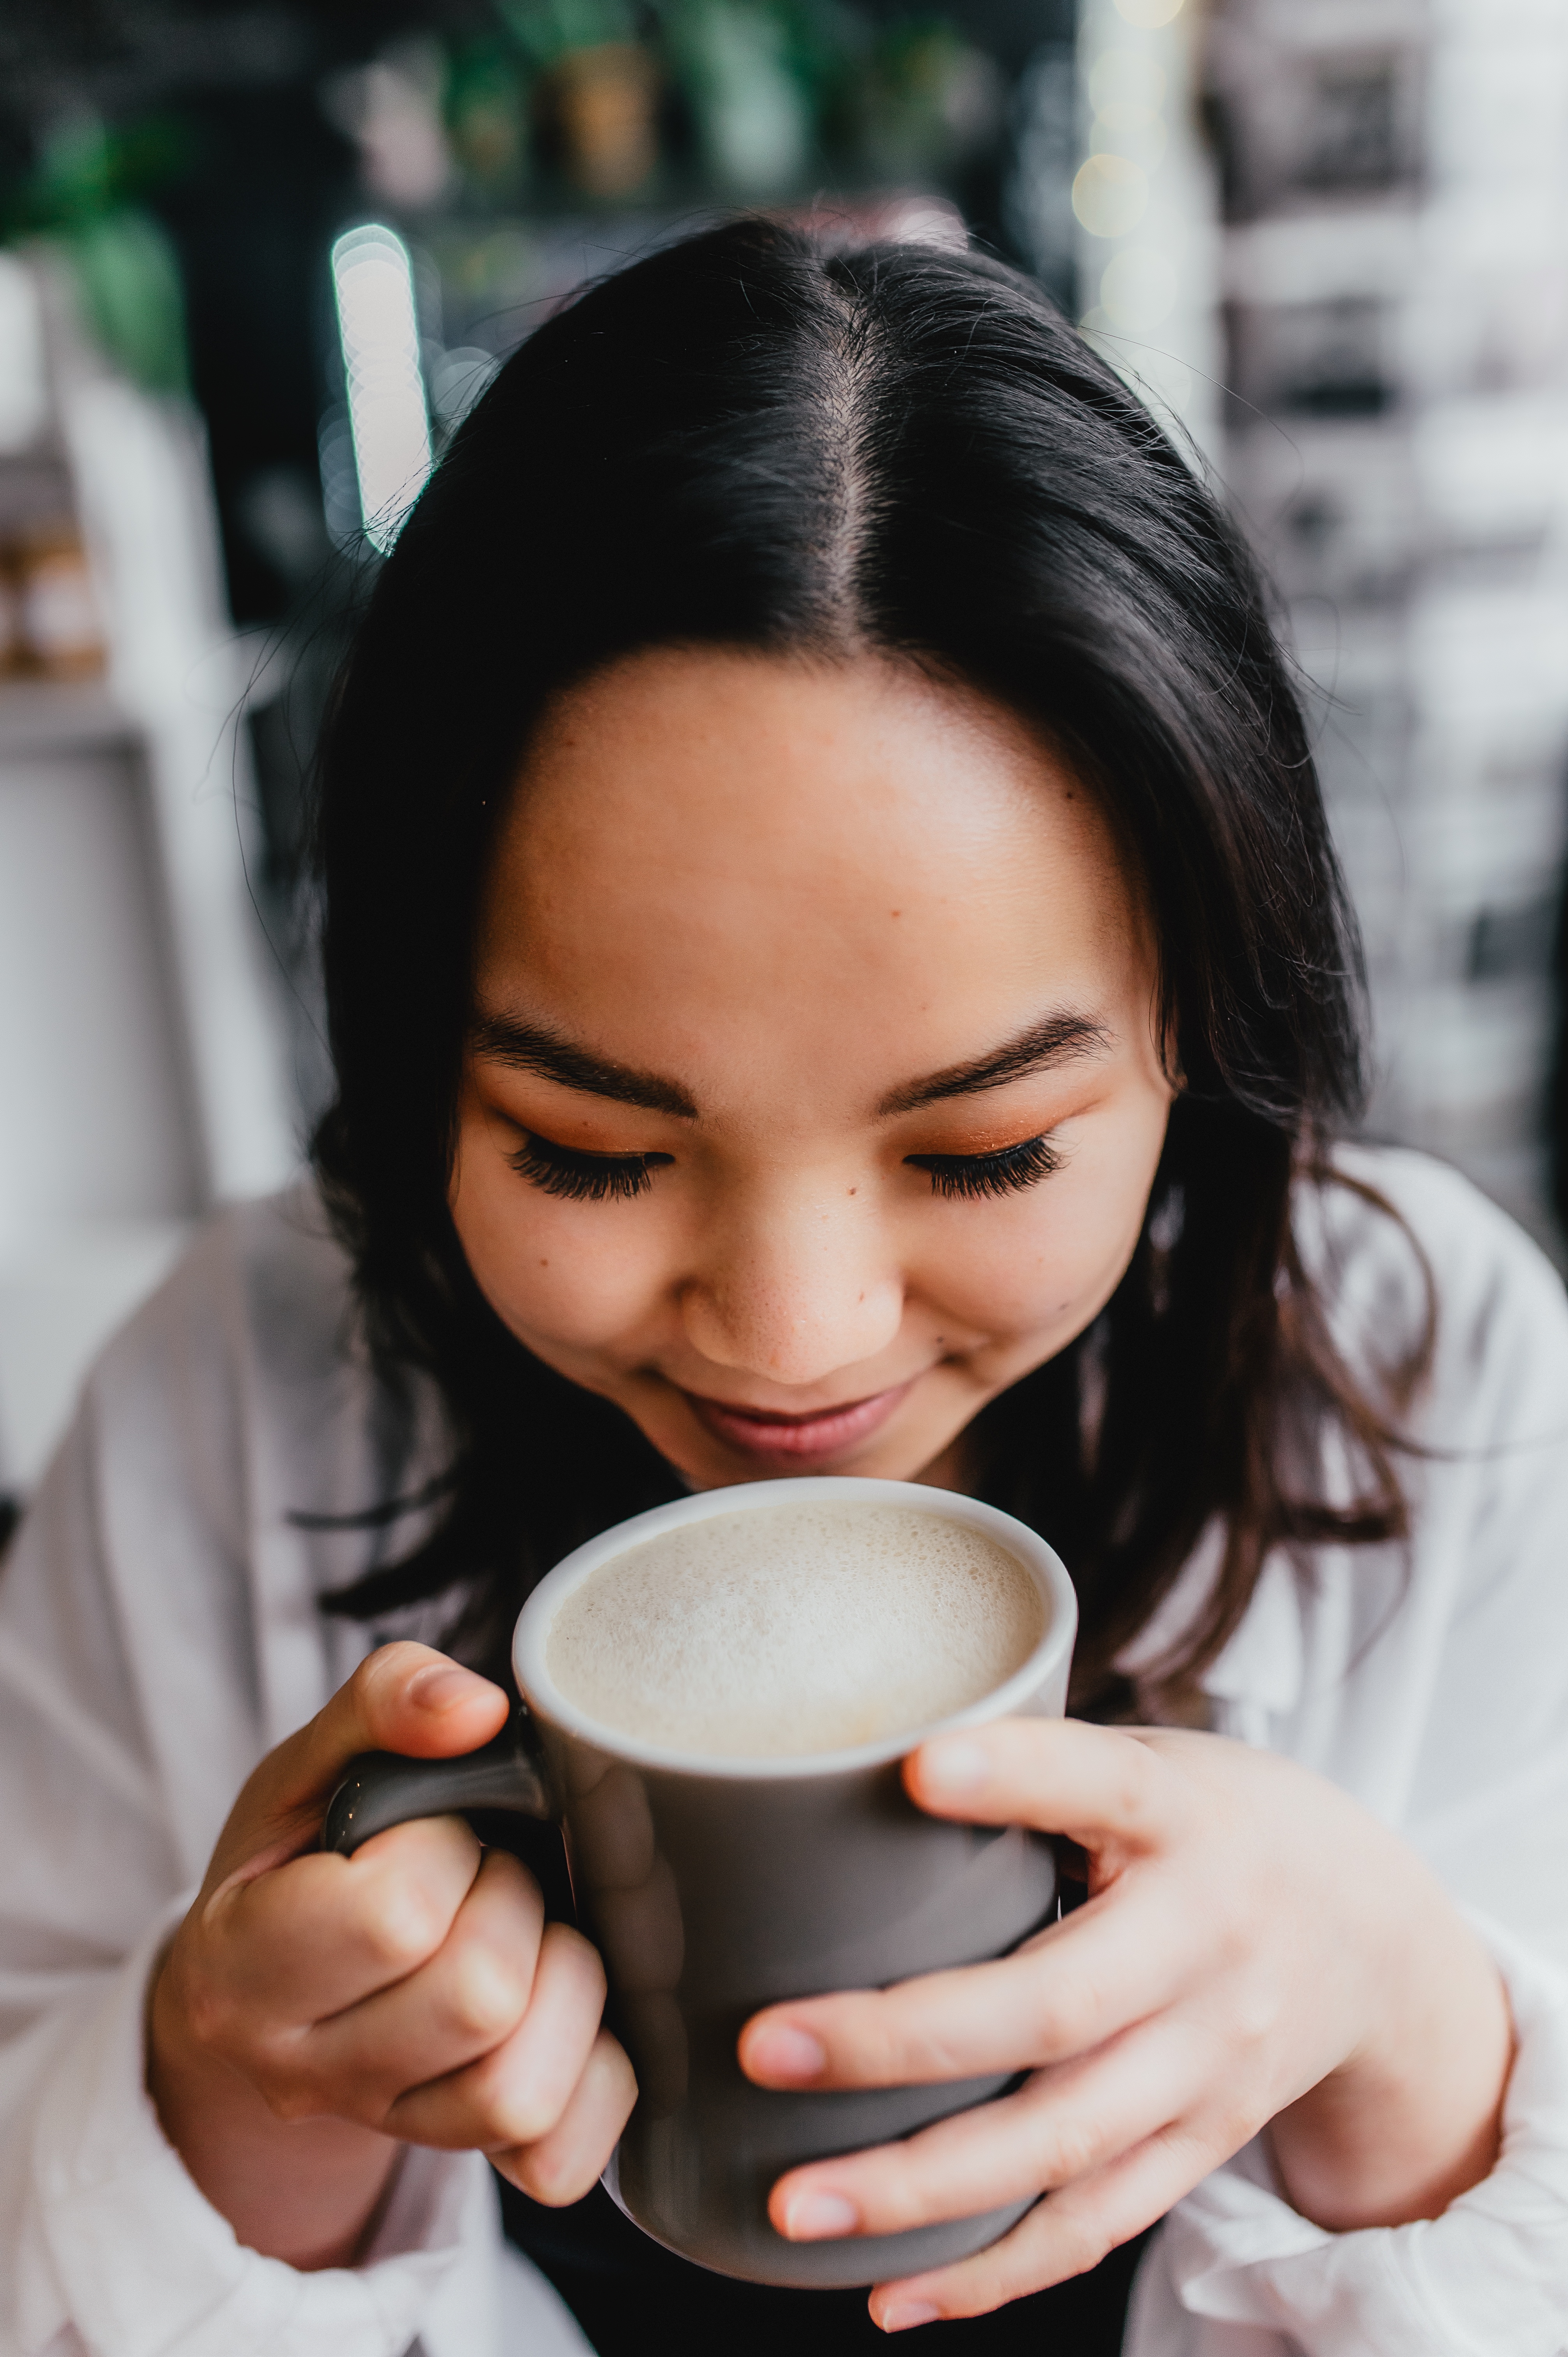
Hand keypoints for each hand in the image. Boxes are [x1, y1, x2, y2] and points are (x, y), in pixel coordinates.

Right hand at [149, 1642, 635, 2269]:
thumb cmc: (296, 1858)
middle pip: (476, 1999)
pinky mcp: (459, 2158)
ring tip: (528, 1932)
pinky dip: (594, 2076)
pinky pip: (560, 2155)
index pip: (391, 1917)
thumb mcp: (310, 1762)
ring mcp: (383, 2126)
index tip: (433, 1831)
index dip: (443, 1851)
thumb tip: (477, 1708)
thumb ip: (384, 1700)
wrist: (262, 1983)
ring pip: (520, 2087)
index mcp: (244, 1964)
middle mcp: (302, 2070)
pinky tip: (566, 2008)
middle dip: (512, 1905)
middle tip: (488, 1872)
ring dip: (560, 1984)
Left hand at [738, 1719, 1510, 2330]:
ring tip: (797, 2208)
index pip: (1100, 1783)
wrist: (1374, 1929)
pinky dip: (992, 2271)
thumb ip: (1032, 1772)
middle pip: (1057, 2008)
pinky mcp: (1204, 2143)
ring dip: (922, 2187)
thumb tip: (848, 1779)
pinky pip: (1097, 2224)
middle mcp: (1204, 1943)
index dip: (1013, 1775)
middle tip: (767, 2048)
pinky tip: (891, 2294)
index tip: (917, 1769)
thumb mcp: (1149, 1762)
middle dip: (904, 2041)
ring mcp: (1211, 2060)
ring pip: (1064, 2144)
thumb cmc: (1210, 1822)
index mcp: (1180, 1815)